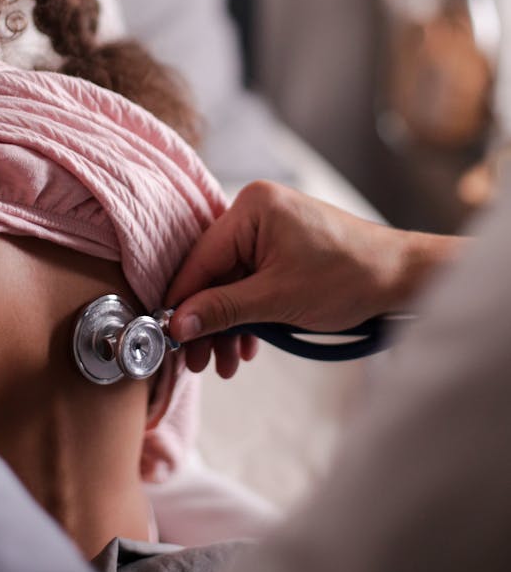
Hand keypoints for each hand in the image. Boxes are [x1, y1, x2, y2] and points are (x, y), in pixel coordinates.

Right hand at [167, 181, 462, 377]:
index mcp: (252, 208)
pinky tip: (248, 347)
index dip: (183, 301)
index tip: (169, 337)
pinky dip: (249, 314)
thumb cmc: (350, 277)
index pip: (201, 259)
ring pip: (232, 283)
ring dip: (228, 324)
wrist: (402, 278)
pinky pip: (252, 281)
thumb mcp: (277, 300)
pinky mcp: (283, 247)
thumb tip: (178, 323)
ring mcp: (271, 228)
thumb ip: (223, 310)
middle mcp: (256, 211)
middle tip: (198, 362)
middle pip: (214, 273)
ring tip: (226, 363)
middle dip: (208, 321)